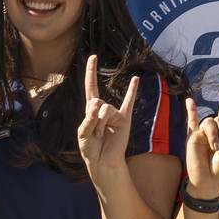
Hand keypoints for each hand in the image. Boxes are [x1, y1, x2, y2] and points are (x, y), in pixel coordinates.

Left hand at [77, 54, 135, 182]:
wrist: (103, 162)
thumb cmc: (91, 149)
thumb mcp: (82, 133)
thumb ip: (88, 118)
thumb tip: (99, 106)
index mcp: (91, 110)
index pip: (91, 87)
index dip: (90, 72)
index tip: (93, 57)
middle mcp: (103, 108)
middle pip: (94, 103)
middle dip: (91, 119)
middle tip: (94, 133)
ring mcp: (115, 113)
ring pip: (104, 109)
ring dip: (100, 124)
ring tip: (102, 135)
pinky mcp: (124, 119)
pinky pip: (129, 102)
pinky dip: (132, 91)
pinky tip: (136, 79)